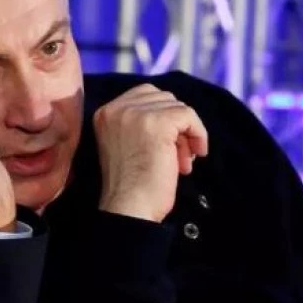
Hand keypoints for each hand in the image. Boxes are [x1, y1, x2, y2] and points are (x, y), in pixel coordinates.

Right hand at [93, 83, 208, 221]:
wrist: (129, 207)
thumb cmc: (130, 185)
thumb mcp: (125, 144)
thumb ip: (138, 124)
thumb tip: (175, 115)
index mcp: (104, 113)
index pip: (143, 95)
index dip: (162, 115)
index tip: (168, 143)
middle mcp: (116, 108)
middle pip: (162, 98)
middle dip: (175, 124)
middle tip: (178, 153)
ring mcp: (135, 113)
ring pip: (177, 107)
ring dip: (186, 133)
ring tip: (182, 161)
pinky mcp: (157, 123)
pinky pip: (189, 116)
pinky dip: (198, 134)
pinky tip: (195, 156)